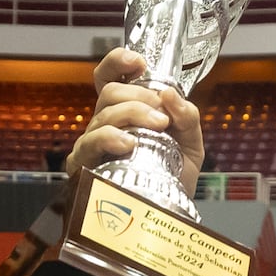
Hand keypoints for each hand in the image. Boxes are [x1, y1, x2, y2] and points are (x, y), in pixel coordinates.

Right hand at [64, 46, 204, 193]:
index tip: (138, 63)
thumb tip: (170, 95)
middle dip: (138, 96)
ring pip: (102, 116)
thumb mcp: (191, 143)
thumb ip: (187, 117)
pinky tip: (128, 144)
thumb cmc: (173, 175)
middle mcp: (105, 123)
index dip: (118, 62)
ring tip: (156, 128)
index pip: (110, 77)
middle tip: (162, 115)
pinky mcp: (84, 167)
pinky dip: (109, 139)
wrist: (169, 213)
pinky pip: (88, 145)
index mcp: (126, 111)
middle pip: (109, 93)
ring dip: (131, 115)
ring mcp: (92, 144)